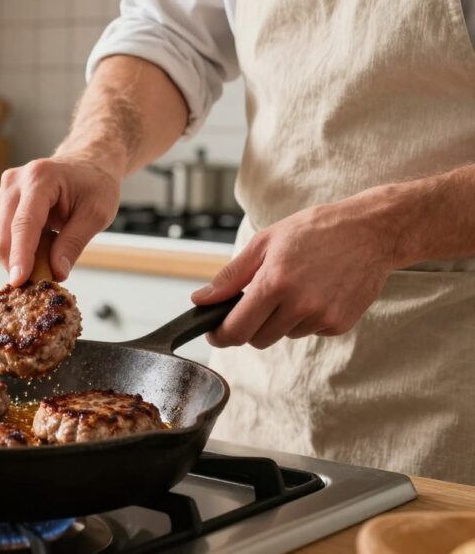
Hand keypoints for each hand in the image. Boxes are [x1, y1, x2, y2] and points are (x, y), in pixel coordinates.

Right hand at [0, 154, 121, 285]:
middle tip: (41, 283)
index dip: (21, 255)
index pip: (25, 223)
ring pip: (1, 238)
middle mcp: (15, 181)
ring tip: (50, 255)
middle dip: (18, 263)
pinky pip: (4, 235)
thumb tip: (56, 272)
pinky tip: (42, 243)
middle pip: (5, 234)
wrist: (87, 164)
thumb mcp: (96, 214)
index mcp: (40, 178)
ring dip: (20, 257)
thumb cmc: (94, 185)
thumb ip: (74, 243)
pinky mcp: (1, 201)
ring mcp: (4, 190)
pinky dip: (20, 249)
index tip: (19, 281)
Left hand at [192, 201, 397, 347]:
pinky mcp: (340, 324)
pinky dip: (306, 319)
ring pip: (284, 335)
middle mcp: (299, 305)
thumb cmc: (315, 231)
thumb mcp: (265, 242)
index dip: (220, 335)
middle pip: (257, 339)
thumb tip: (200, 300)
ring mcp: (322, 317)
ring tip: (296, 286)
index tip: (215, 331)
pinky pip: (310, 331)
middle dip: (250, 325)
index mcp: (274, 283)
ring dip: (280, 320)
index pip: (236, 330)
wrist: (371, 231)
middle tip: (259, 300)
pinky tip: (317, 292)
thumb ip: (230, 276)